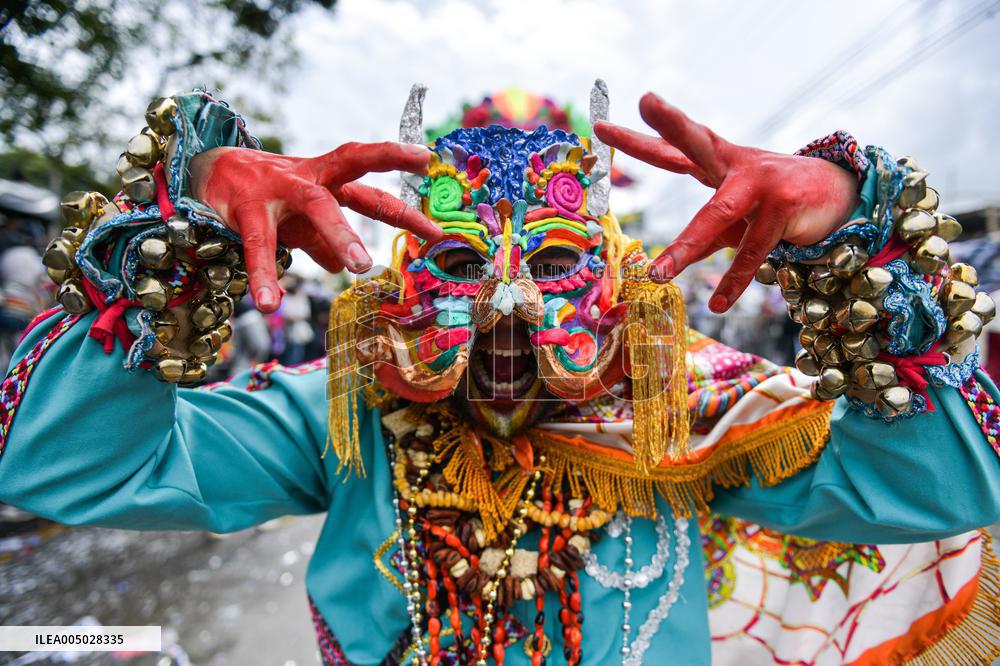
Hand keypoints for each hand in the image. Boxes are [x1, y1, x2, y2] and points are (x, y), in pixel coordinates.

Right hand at [189, 142, 439, 312]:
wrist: (205, 171)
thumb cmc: (265, 195)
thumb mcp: (299, 216)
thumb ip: (321, 240)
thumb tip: (339, 267)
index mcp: (326, 179)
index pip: (368, 173)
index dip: (398, 167)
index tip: (429, 160)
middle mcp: (309, 179)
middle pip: (355, 187)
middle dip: (391, 209)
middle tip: (427, 232)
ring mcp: (278, 190)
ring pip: (315, 207)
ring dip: (338, 235)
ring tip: (356, 267)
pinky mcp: (246, 208)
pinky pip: (258, 244)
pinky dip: (265, 274)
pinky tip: (269, 301)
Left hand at [594, 93, 858, 312]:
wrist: (841, 198)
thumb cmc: (776, 204)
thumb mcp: (735, 216)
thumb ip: (704, 233)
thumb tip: (670, 264)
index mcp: (719, 163)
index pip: (673, 151)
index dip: (638, 141)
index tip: (601, 128)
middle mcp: (736, 165)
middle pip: (697, 141)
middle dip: (671, 122)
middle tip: (646, 100)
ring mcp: (762, 182)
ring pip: (716, 215)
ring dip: (685, 248)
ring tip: (656, 274)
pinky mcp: (785, 205)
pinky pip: (752, 250)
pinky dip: (735, 280)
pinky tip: (718, 303)